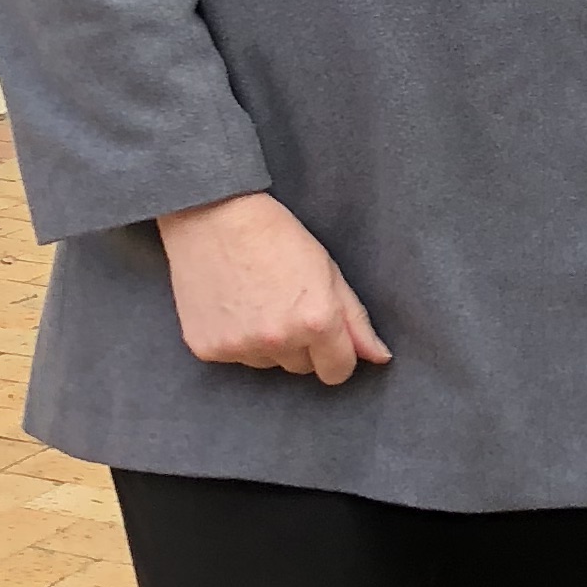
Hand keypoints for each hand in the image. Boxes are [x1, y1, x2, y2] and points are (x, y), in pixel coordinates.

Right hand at [159, 193, 389, 386]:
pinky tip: (230, 305)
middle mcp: (278, 340)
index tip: (326, 336)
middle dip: (300, 344)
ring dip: (266, 342)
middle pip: (301, 367)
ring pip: (266, 362)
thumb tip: (380, 358)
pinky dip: (233, 338)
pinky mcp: (206, 348)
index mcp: (316, 322)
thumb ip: (356, 320)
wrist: (212, 214)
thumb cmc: (275, 235)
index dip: (336, 355)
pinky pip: (233, 357)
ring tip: (255, 299)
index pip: (338, 371)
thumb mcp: (328, 271)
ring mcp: (239, 347)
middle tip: (284, 302)